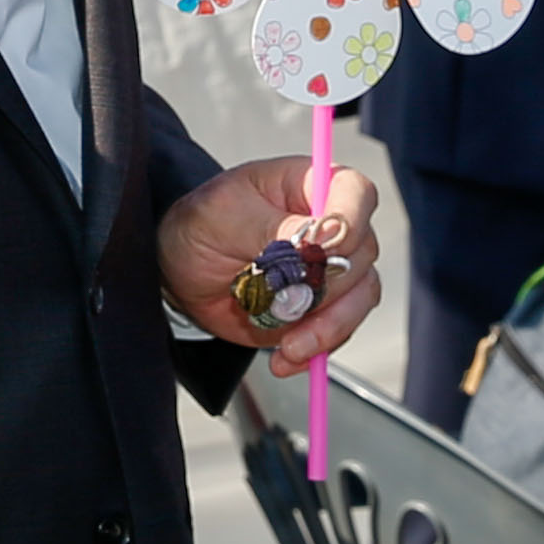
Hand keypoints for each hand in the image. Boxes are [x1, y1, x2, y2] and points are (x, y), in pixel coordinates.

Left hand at [162, 156, 384, 377]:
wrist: (181, 273)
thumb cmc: (200, 227)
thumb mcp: (224, 218)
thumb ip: (272, 228)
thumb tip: (320, 238)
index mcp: (309, 187)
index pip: (355, 193)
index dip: (350, 221)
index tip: (319, 250)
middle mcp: (331, 226)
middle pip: (361, 253)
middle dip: (324, 287)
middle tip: (282, 300)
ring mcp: (330, 268)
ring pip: (359, 297)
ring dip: (326, 327)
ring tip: (288, 344)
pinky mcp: (322, 307)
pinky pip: (339, 331)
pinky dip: (315, 349)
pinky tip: (285, 356)